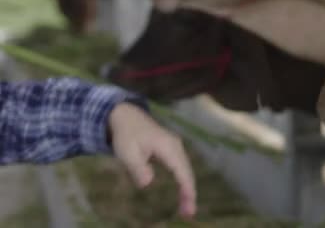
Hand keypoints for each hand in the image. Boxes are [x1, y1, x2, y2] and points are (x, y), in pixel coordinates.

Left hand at [108, 103, 196, 217]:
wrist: (126, 116)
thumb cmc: (126, 135)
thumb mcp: (127, 152)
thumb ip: (138, 168)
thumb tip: (148, 183)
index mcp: (168, 147)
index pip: (182, 172)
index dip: (187, 190)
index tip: (189, 207)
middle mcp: (176, 147)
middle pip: (188, 172)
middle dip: (190, 193)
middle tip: (188, 214)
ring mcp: (175, 147)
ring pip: (186, 171)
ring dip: (187, 189)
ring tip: (186, 209)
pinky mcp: (172, 150)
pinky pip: (181, 168)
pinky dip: (183, 182)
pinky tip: (182, 193)